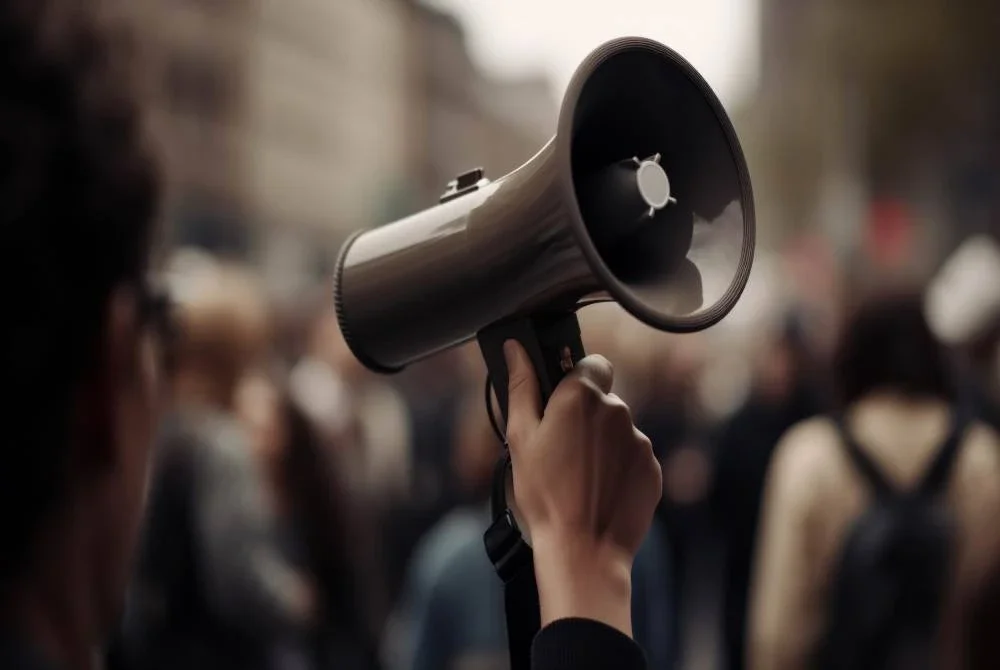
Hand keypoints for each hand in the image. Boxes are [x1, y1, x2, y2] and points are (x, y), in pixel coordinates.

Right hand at [503, 341, 661, 636]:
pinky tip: (599, 491)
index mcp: (582, 396)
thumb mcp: (520, 438)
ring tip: (580, 478)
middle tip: (561, 450)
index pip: (592, 363)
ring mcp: (639, 440)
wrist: (584, 550)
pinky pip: (633, 457)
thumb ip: (521, 385)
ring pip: (619, 430)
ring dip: (603, 444)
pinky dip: (619, 468)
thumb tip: (516, 348)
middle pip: (604, 399)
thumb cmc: (544, 495)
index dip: (576, 379)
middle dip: (586, 416)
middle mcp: (618, 410)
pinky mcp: (653, 468)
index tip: (561, 403)